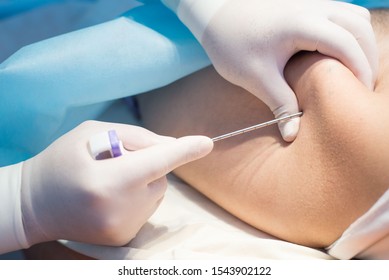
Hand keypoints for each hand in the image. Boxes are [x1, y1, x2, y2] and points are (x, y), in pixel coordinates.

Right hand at [21, 121, 212, 246]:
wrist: (33, 204)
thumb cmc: (60, 162)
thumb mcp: (91, 134)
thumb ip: (136, 137)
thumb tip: (173, 145)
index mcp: (107, 182)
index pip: (156, 163)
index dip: (184, 151)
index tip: (206, 143)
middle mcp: (119, 210)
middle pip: (160, 177)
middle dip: (149, 164)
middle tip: (117, 162)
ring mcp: (122, 229)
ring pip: (157, 193)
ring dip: (144, 181)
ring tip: (111, 180)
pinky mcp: (123, 239)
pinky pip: (148, 208)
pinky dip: (138, 197)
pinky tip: (111, 197)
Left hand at [164, 0, 377, 140]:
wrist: (214, 14)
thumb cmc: (231, 43)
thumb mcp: (255, 77)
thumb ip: (280, 105)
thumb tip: (293, 135)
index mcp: (302, 24)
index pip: (348, 45)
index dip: (361, 71)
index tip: (358, 96)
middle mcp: (314, 7)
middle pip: (361, 28)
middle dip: (368, 58)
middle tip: (361, 89)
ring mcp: (312, 1)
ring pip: (356, 17)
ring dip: (362, 43)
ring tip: (354, 73)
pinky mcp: (307, 4)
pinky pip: (343, 13)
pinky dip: (351, 33)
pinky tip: (339, 55)